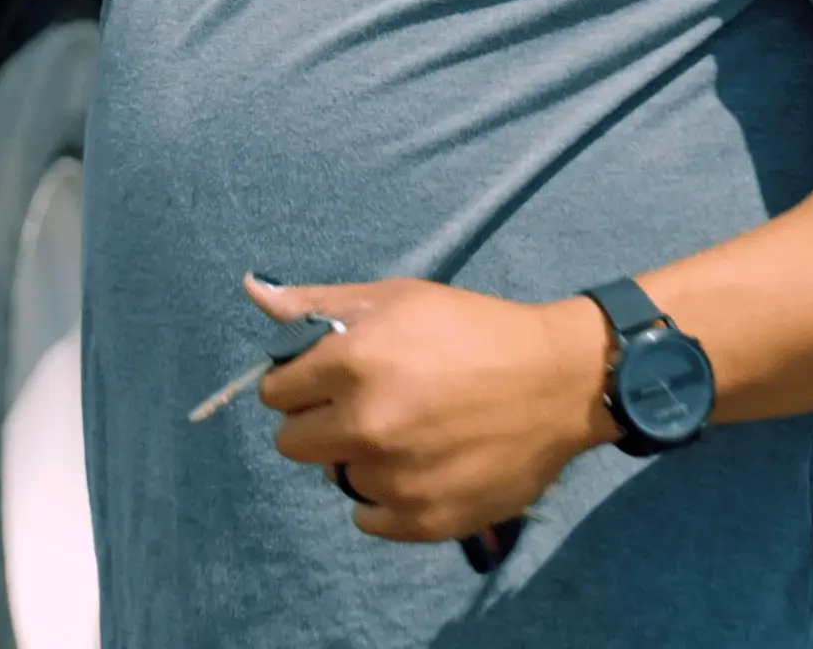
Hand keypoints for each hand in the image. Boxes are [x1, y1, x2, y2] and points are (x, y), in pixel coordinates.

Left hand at [248, 273, 612, 543]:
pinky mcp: (422, 520)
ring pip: (336, 478)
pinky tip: (422, 466)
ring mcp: (393, 479)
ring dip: (359, 459)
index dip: (301, 382)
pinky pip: (368, 519)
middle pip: (293, 442)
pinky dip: (387, 498)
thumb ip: (319, 304)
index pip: (275, 393)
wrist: (559, 383)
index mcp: (352, 363)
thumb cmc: (473, 330)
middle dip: (320, 422)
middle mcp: (366, 425)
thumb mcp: (397, 298)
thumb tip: (253, 292)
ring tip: (408, 433)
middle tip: (368, 405)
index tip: (330, 378)